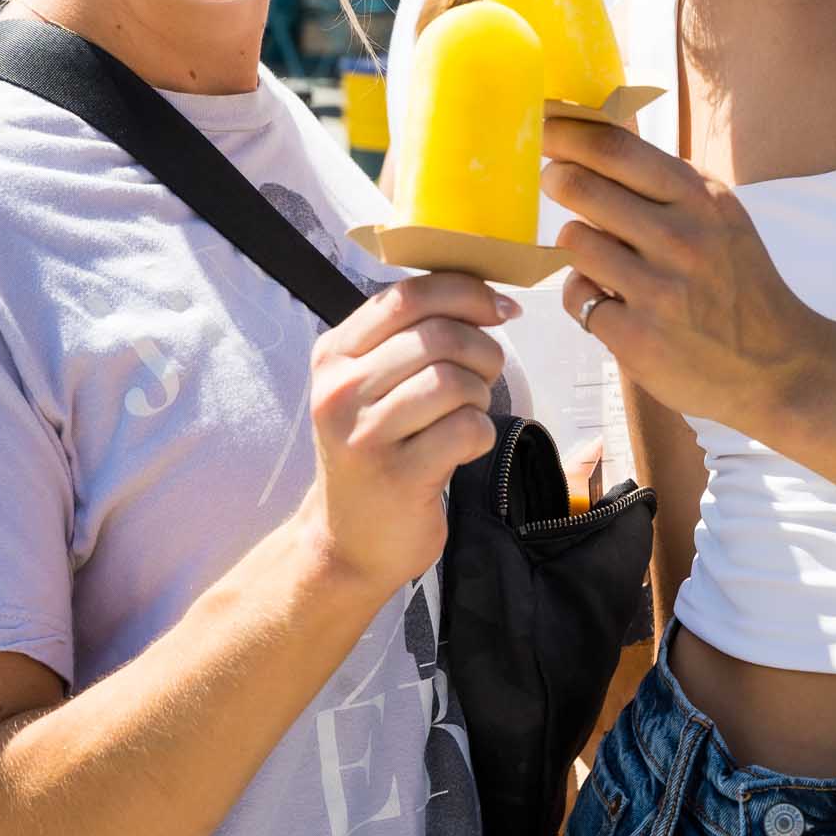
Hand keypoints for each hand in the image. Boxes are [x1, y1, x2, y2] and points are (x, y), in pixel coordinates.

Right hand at [303, 272, 513, 594]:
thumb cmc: (376, 451)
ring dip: (481, 394)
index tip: (501, 309)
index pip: (407, 297)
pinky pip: (466, 429)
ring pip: (454, 381)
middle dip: (482, 349)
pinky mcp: (397, 476)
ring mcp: (364, 435)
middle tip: (486, 375)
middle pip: (438, 336)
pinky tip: (464, 446)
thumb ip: (410, 336)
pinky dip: (481, 432)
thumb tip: (487, 294)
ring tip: (470, 413)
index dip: (466, 293)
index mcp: (334, 354)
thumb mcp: (371, 386)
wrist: (347, 541)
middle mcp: (340, 390)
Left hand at [542, 116, 824, 434]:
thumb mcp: (720, 219)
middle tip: (554, 180)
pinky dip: (584, 296)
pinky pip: (577, 296)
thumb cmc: (738, 284)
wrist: (779, 367)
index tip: (544, 123)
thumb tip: (599, 139)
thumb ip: (668, 184)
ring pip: (573, 241)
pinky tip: (608, 302)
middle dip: (558, 179)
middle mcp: (682, 239)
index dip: (569, 132)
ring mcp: (659, 290)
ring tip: (598, 256)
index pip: (618, 148)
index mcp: (701, 200)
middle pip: (582, 186)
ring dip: (576, 246)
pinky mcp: (637, 338)